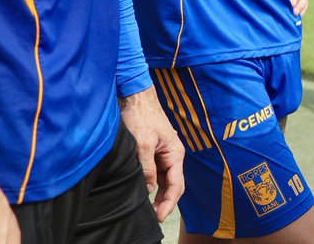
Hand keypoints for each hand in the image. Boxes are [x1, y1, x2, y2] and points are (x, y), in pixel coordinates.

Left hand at [120, 86, 184, 221]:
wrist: (136, 97)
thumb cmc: (142, 116)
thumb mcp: (143, 144)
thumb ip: (147, 168)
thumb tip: (149, 188)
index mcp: (175, 153)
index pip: (176, 185)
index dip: (169, 203)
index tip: (159, 216)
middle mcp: (173, 155)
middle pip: (174, 185)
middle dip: (166, 202)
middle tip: (154, 217)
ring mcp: (164, 154)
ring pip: (165, 180)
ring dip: (159, 194)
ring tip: (149, 208)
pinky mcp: (155, 152)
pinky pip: (157, 172)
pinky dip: (153, 184)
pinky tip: (145, 191)